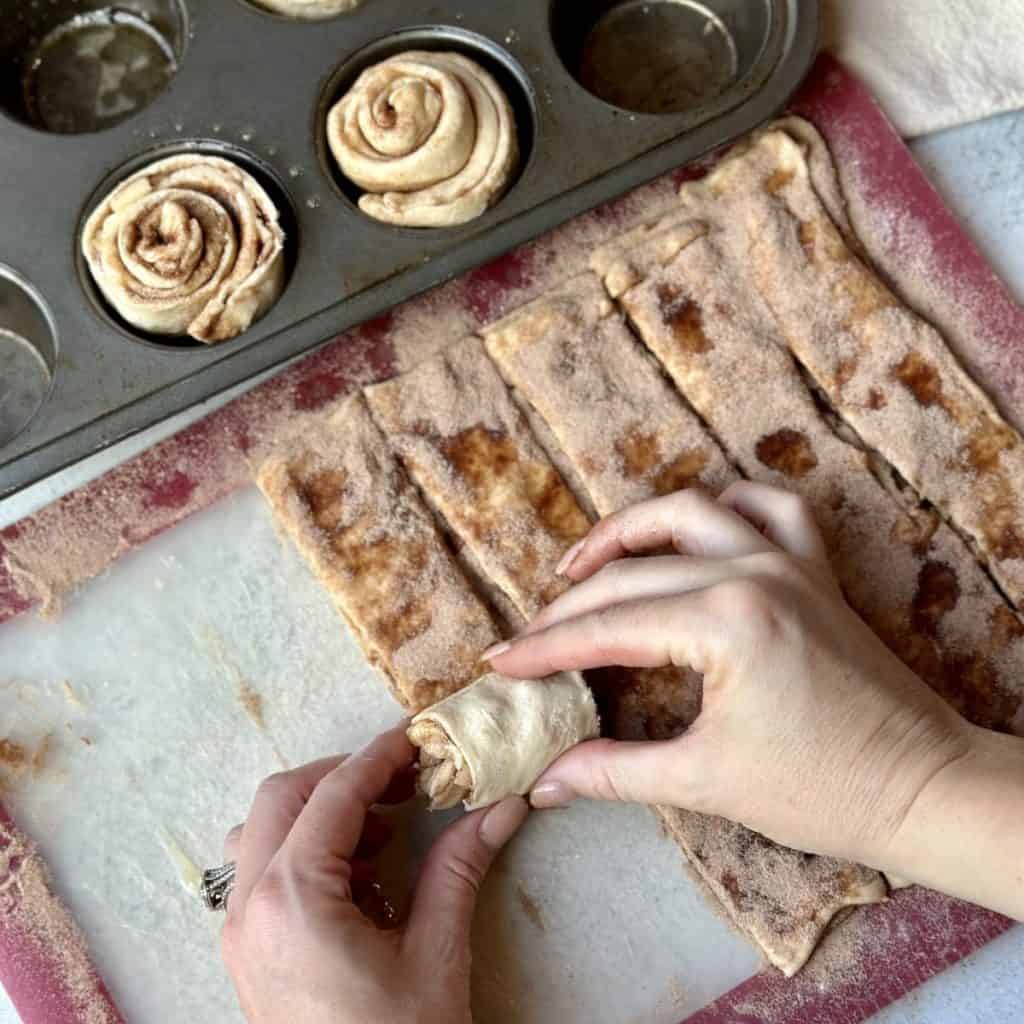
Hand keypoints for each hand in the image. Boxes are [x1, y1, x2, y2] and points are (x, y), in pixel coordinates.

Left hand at [220, 727, 527, 1023]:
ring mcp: (240, 935)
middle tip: (400, 784)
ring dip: (317, 815)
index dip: (378, 758)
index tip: (416, 739)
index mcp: (292, 900)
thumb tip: (503, 805)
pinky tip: (359, 883)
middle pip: (280, 799)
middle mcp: (250, 908)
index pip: (331, 795)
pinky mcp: (247, 957)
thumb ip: (459, 867)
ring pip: (261, 835)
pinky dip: (305, 854)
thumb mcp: (435, 955)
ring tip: (381, 835)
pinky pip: (261, 876)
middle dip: (341, 778)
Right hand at [489, 482, 972, 869]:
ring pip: (688, 512)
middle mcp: (753, 572)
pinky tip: (689, 528)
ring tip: (581, 565)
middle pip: (631, 574)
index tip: (500, 664)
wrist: (924, 787)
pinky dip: (722, 506)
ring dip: (627, 531)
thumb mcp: (705, 782)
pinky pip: (766, 507)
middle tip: (529, 640)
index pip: (608, 628)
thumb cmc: (823, 791)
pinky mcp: (814, 568)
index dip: (545, 649)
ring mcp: (788, 561)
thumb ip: (613, 770)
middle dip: (569, 609)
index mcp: (725, 622)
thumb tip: (543, 782)